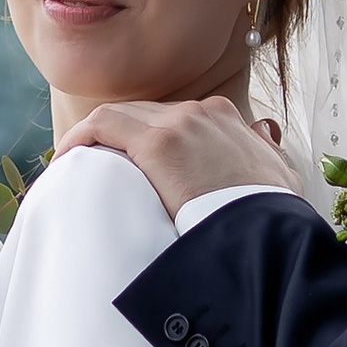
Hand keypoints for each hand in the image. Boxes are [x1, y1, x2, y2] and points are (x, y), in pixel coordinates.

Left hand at [57, 96, 300, 218]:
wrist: (270, 233)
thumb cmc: (272, 216)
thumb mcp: (280, 175)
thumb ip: (266, 149)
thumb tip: (262, 131)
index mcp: (224, 117)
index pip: (171, 117)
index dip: (144, 137)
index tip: (129, 163)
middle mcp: (200, 112)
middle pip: (142, 114)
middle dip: (115, 137)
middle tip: (93, 166)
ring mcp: (180, 124)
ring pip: (120, 115)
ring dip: (92, 136)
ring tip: (72, 164)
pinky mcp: (159, 144)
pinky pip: (104, 125)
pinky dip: (80, 137)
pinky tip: (65, 158)